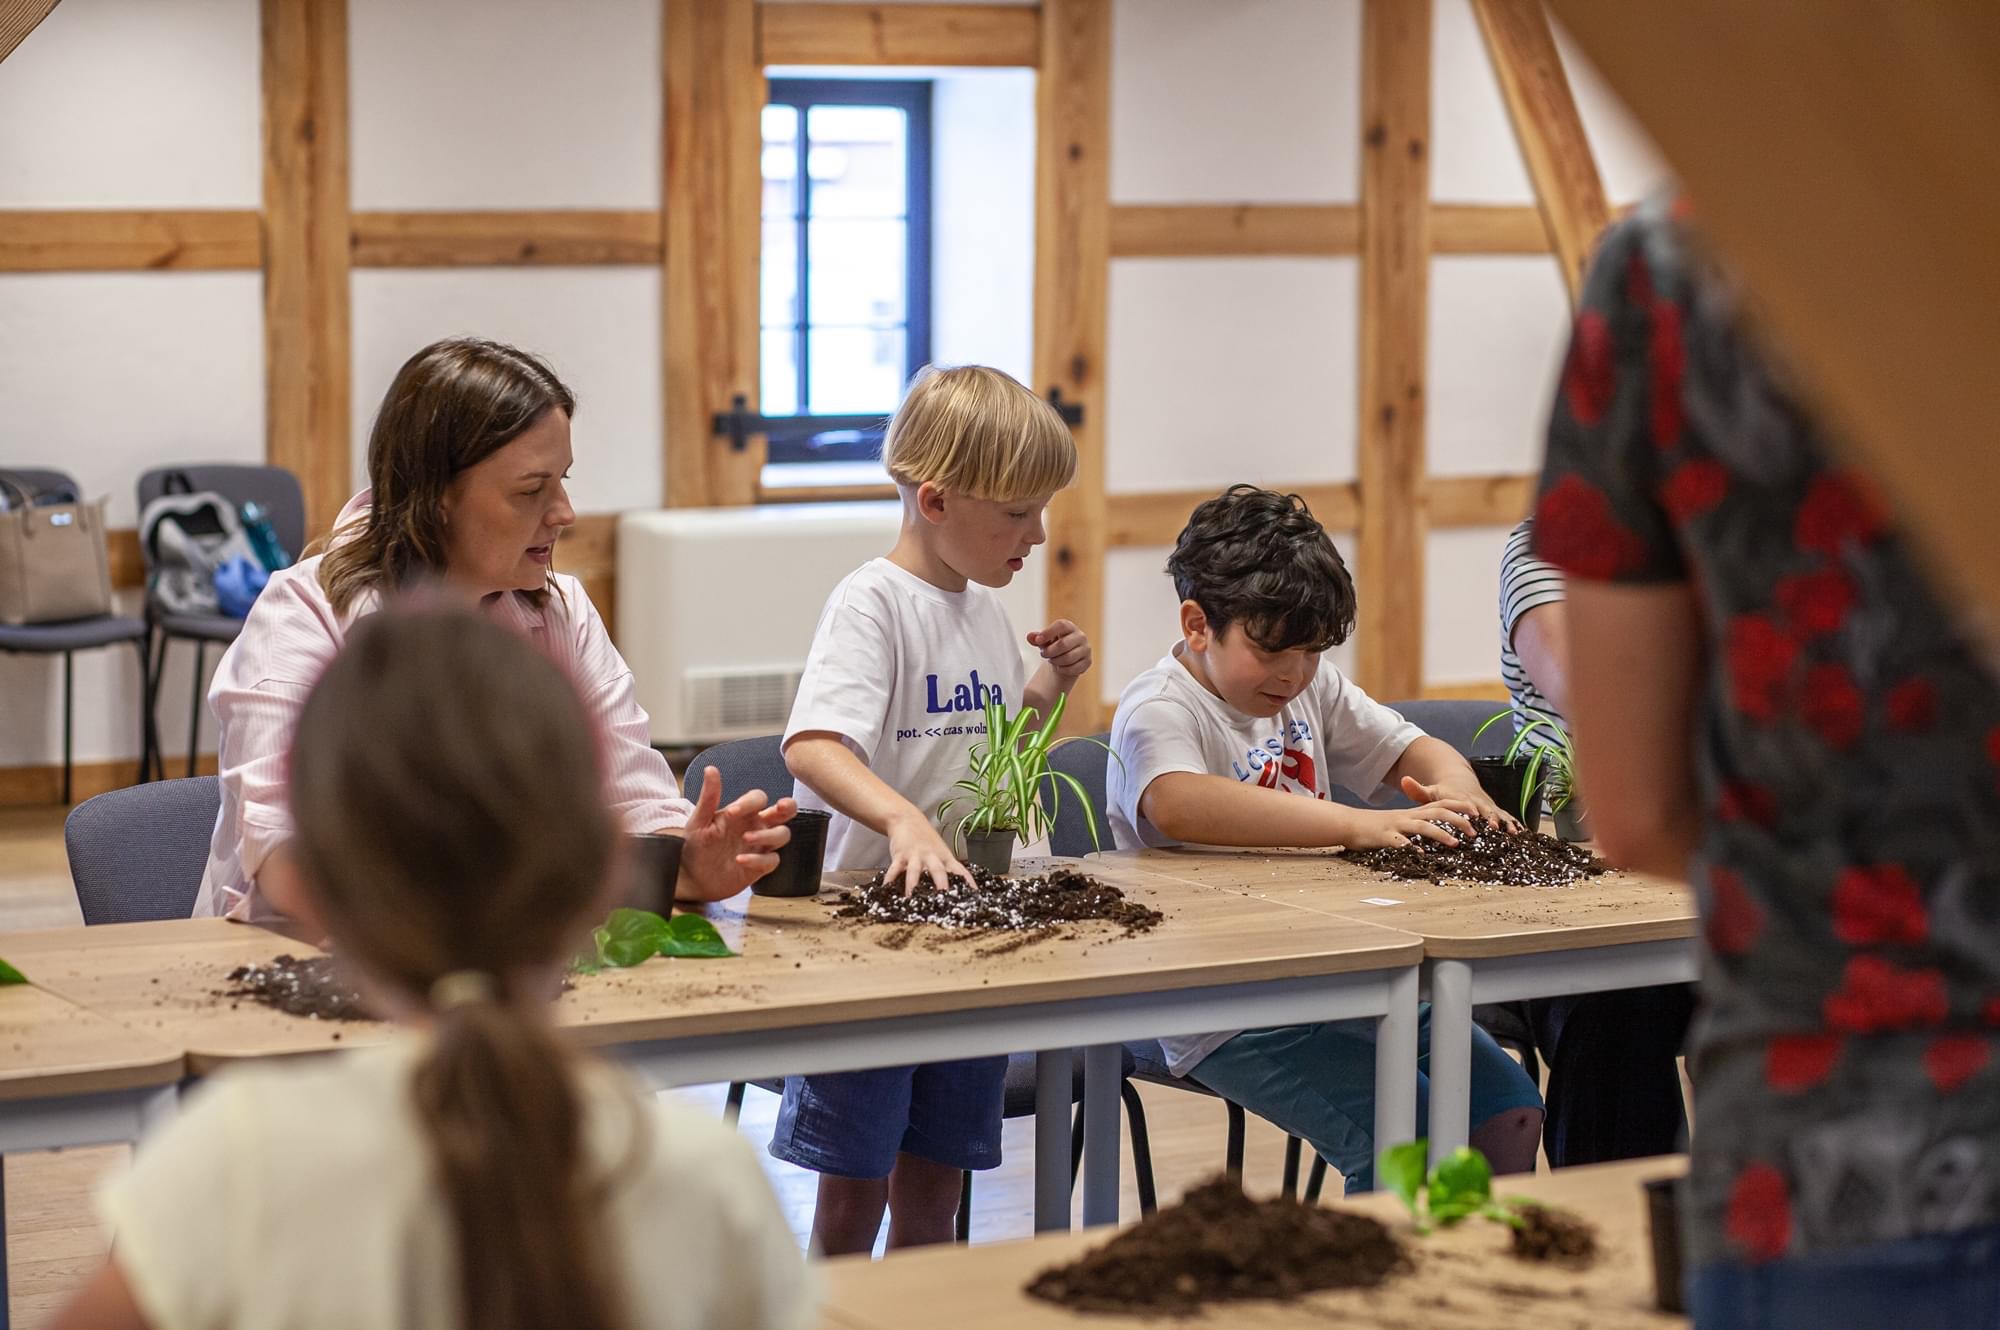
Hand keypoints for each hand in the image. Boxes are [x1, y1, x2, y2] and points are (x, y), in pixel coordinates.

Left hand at [674, 768, 795, 899]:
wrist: (691, 877)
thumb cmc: (695, 845)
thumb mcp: (698, 821)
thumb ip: (709, 796)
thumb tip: (711, 768)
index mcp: (743, 812)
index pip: (758, 798)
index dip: (749, 803)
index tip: (731, 813)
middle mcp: (756, 826)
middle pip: (785, 811)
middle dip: (787, 806)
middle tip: (779, 807)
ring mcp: (760, 846)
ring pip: (782, 834)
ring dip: (768, 835)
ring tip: (746, 838)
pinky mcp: (760, 867)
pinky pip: (772, 860)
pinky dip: (759, 860)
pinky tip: (740, 860)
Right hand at [885, 810, 971, 895]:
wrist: (907, 819)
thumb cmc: (926, 840)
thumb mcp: (941, 852)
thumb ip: (947, 869)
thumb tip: (957, 889)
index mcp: (944, 858)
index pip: (960, 871)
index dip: (967, 882)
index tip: (974, 894)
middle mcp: (931, 857)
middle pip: (938, 871)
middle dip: (941, 884)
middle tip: (944, 896)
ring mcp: (915, 856)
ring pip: (915, 871)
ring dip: (913, 884)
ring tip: (911, 897)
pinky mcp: (900, 855)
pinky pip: (894, 869)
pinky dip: (890, 879)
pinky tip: (887, 889)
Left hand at [1026, 619, 1091, 681]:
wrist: (1066, 657)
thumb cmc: (1054, 645)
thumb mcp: (1044, 640)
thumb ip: (1037, 638)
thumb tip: (1030, 637)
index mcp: (1069, 626)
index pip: (1060, 626)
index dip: (1048, 632)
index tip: (1038, 640)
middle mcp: (1080, 636)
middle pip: (1063, 644)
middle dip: (1050, 652)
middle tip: (1043, 654)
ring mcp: (1085, 649)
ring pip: (1068, 658)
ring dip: (1056, 661)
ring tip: (1052, 660)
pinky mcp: (1087, 661)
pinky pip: (1074, 668)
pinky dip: (1063, 670)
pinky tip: (1060, 667)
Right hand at [1342, 802, 1475, 849]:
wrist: (1349, 824)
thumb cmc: (1377, 827)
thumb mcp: (1401, 822)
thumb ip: (1420, 825)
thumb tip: (1442, 833)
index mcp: (1414, 812)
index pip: (1441, 803)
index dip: (1460, 806)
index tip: (1478, 813)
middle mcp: (1408, 816)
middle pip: (1438, 812)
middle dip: (1459, 820)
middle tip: (1475, 832)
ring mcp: (1396, 825)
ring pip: (1422, 826)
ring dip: (1441, 833)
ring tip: (1455, 843)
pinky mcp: (1384, 837)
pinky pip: (1399, 842)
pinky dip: (1410, 847)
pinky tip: (1420, 854)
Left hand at [1400, 775, 1518, 831]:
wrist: (1460, 782)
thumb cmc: (1442, 793)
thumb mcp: (1429, 792)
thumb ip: (1417, 790)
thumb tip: (1403, 780)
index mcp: (1463, 799)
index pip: (1468, 805)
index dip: (1472, 811)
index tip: (1476, 817)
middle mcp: (1479, 803)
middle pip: (1487, 811)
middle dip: (1492, 819)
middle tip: (1495, 828)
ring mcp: (1490, 807)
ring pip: (1501, 815)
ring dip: (1508, 824)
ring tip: (1515, 834)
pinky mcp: (1497, 812)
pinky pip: (1509, 818)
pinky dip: (1516, 825)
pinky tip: (1525, 836)